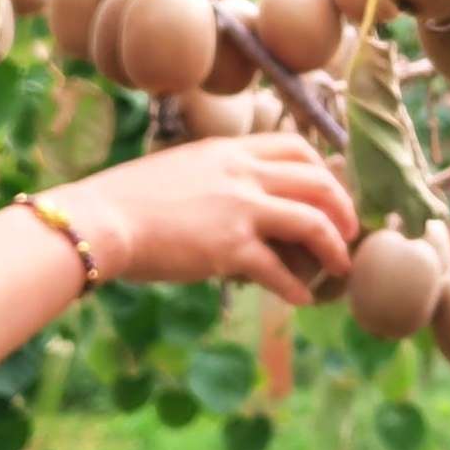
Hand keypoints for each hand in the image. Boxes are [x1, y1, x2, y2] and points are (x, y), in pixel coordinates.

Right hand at [46, 134, 357, 305]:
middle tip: (349, 232)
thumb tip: (233, 199)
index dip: (324, 170)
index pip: (296, 147)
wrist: (100, 219)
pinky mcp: (229, 247)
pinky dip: (296, 288)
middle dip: (343, 208)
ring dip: (335, 248)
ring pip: (312, 222)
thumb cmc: (126, 199)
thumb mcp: (179, 168)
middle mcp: (242, 173)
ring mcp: (239, 209)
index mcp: (229, 150)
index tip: (331, 192)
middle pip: (318, 182)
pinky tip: (301, 301)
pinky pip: (279, 270)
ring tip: (340, 267)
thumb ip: (214, 177)